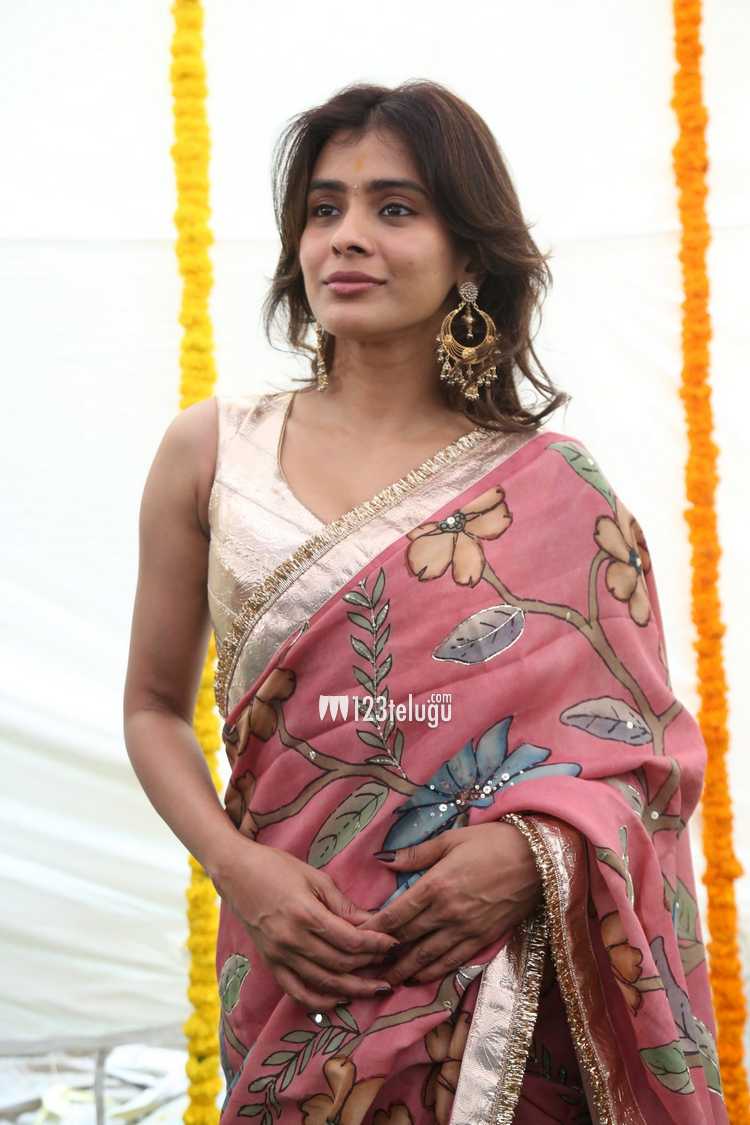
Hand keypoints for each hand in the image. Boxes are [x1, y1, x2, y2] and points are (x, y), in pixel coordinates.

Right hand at [213, 841, 398, 1009]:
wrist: (237, 873)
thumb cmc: (278, 868)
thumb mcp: (316, 878)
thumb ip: (343, 905)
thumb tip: (374, 922)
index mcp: (305, 914)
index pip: (349, 940)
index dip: (375, 944)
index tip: (393, 943)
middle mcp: (291, 940)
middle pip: (340, 964)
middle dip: (369, 966)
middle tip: (391, 965)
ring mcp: (279, 955)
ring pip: (323, 983)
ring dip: (353, 989)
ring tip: (376, 988)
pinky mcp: (271, 963)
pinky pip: (297, 991)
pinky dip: (320, 1001)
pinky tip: (340, 1000)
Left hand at [360, 822, 541, 986]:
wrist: (536, 859)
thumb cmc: (491, 842)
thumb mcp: (451, 840)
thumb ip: (415, 854)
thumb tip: (382, 859)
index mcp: (435, 885)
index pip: (396, 915)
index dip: (374, 929)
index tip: (357, 937)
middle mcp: (447, 912)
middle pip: (407, 939)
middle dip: (383, 954)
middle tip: (363, 965)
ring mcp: (466, 929)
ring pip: (427, 957)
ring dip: (404, 970)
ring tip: (385, 979)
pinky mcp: (483, 940)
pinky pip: (452, 962)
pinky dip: (433, 973)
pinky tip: (419, 978)